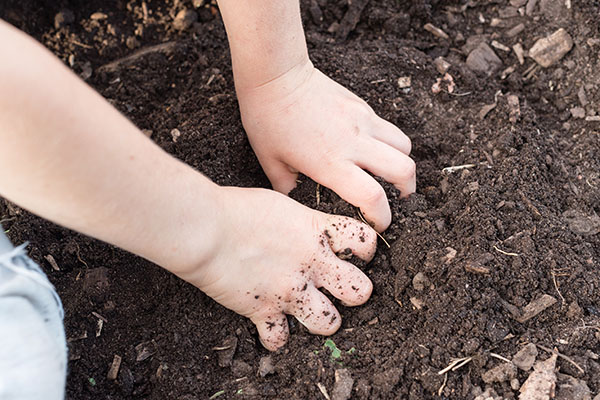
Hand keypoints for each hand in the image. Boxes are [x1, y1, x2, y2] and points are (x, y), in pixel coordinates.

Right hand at [176, 186, 376, 350]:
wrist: (206, 229)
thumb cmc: (238, 208)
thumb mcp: (284, 205)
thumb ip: (305, 222)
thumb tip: (312, 229)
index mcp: (318, 232)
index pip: (366, 243)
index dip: (364, 250)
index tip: (353, 252)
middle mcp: (312, 265)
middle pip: (360, 291)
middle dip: (354, 291)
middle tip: (338, 286)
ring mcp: (290, 291)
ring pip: (330, 323)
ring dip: (322, 319)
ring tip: (309, 308)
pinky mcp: (264, 311)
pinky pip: (279, 339)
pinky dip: (275, 335)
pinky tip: (270, 323)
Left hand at [237, 60, 415, 231]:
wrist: (276, 75)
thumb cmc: (268, 120)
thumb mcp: (271, 163)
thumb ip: (288, 189)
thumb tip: (296, 205)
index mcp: (331, 163)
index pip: (374, 197)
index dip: (382, 217)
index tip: (378, 223)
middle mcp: (354, 143)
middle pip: (405, 171)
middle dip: (408, 192)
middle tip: (397, 200)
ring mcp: (363, 121)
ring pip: (404, 147)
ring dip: (403, 165)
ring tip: (391, 174)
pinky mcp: (363, 106)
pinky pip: (389, 129)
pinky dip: (390, 144)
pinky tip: (372, 150)